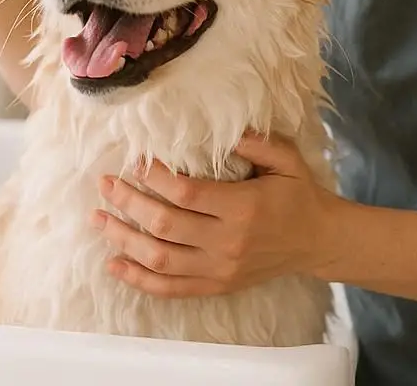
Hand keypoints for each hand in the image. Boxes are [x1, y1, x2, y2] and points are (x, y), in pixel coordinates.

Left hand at [92, 132, 338, 297]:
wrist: (317, 241)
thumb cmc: (298, 194)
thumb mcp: (286, 159)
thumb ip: (255, 142)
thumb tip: (221, 128)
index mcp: (242, 208)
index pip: (186, 194)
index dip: (156, 178)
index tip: (136, 162)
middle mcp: (226, 242)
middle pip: (164, 225)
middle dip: (128, 202)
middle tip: (105, 183)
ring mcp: (219, 269)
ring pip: (159, 259)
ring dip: (123, 239)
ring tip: (99, 219)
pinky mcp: (215, 286)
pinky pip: (169, 288)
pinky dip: (138, 279)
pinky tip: (115, 264)